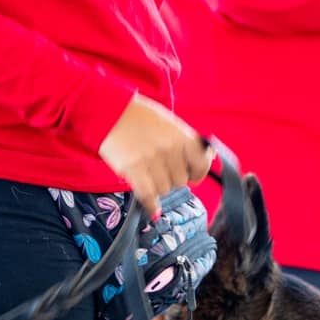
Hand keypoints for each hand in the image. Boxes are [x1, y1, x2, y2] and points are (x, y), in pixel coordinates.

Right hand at [97, 96, 209, 216]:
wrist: (109, 110)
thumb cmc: (139, 115)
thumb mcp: (168, 122)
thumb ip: (187, 140)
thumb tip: (209, 156)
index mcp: (181, 135)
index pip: (202, 165)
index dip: (197, 173)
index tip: (192, 175)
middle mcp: (169, 149)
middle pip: (181, 180)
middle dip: (172, 178)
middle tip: (161, 170)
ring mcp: (151, 160)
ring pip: (164, 189)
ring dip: (158, 187)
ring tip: (148, 175)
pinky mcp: (133, 169)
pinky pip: (148, 195)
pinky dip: (151, 205)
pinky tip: (153, 208)